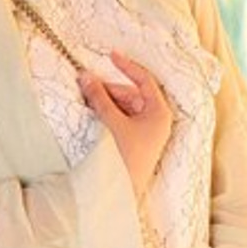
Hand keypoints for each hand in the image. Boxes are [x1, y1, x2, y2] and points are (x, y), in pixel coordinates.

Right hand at [78, 52, 171, 195]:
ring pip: (126, 106)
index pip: (145, 80)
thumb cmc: (126, 158)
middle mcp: (157, 119)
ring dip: (107, 101)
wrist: (124, 192)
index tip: (111, 55)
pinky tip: (94, 112)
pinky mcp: (137, 140)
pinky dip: (109, 113)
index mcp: (160, 112)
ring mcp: (148, 131)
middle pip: (133, 93)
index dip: (127, 66)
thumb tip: (86, 77)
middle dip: (110, 89)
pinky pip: (123, 118)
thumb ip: (99, 98)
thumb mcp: (112, 123)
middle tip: (87, 84)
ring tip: (88, 99)